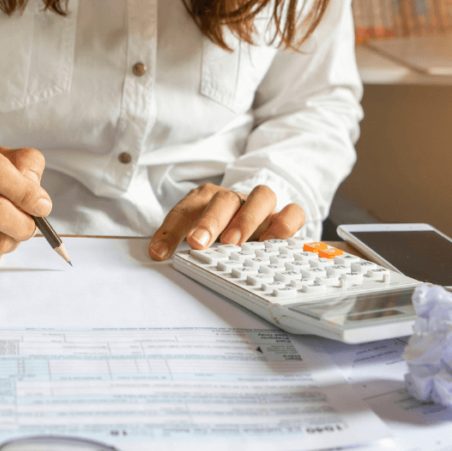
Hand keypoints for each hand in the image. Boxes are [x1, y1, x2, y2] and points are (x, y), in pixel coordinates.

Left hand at [148, 184, 304, 260]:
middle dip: (210, 221)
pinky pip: (293, 212)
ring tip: (235, 243)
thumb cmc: (216, 228)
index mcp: (204, 199)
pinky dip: (285, 224)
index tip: (159, 252)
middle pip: (223, 199)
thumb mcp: (191, 233)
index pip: (184, 210)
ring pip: (262, 196)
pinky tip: (272, 243)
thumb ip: (175, 240)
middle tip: (199, 243)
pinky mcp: (283, 217)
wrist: (248, 216)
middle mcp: (233, 199)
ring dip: (248, 218)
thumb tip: (157, 254)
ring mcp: (260, 206)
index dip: (170, 231)